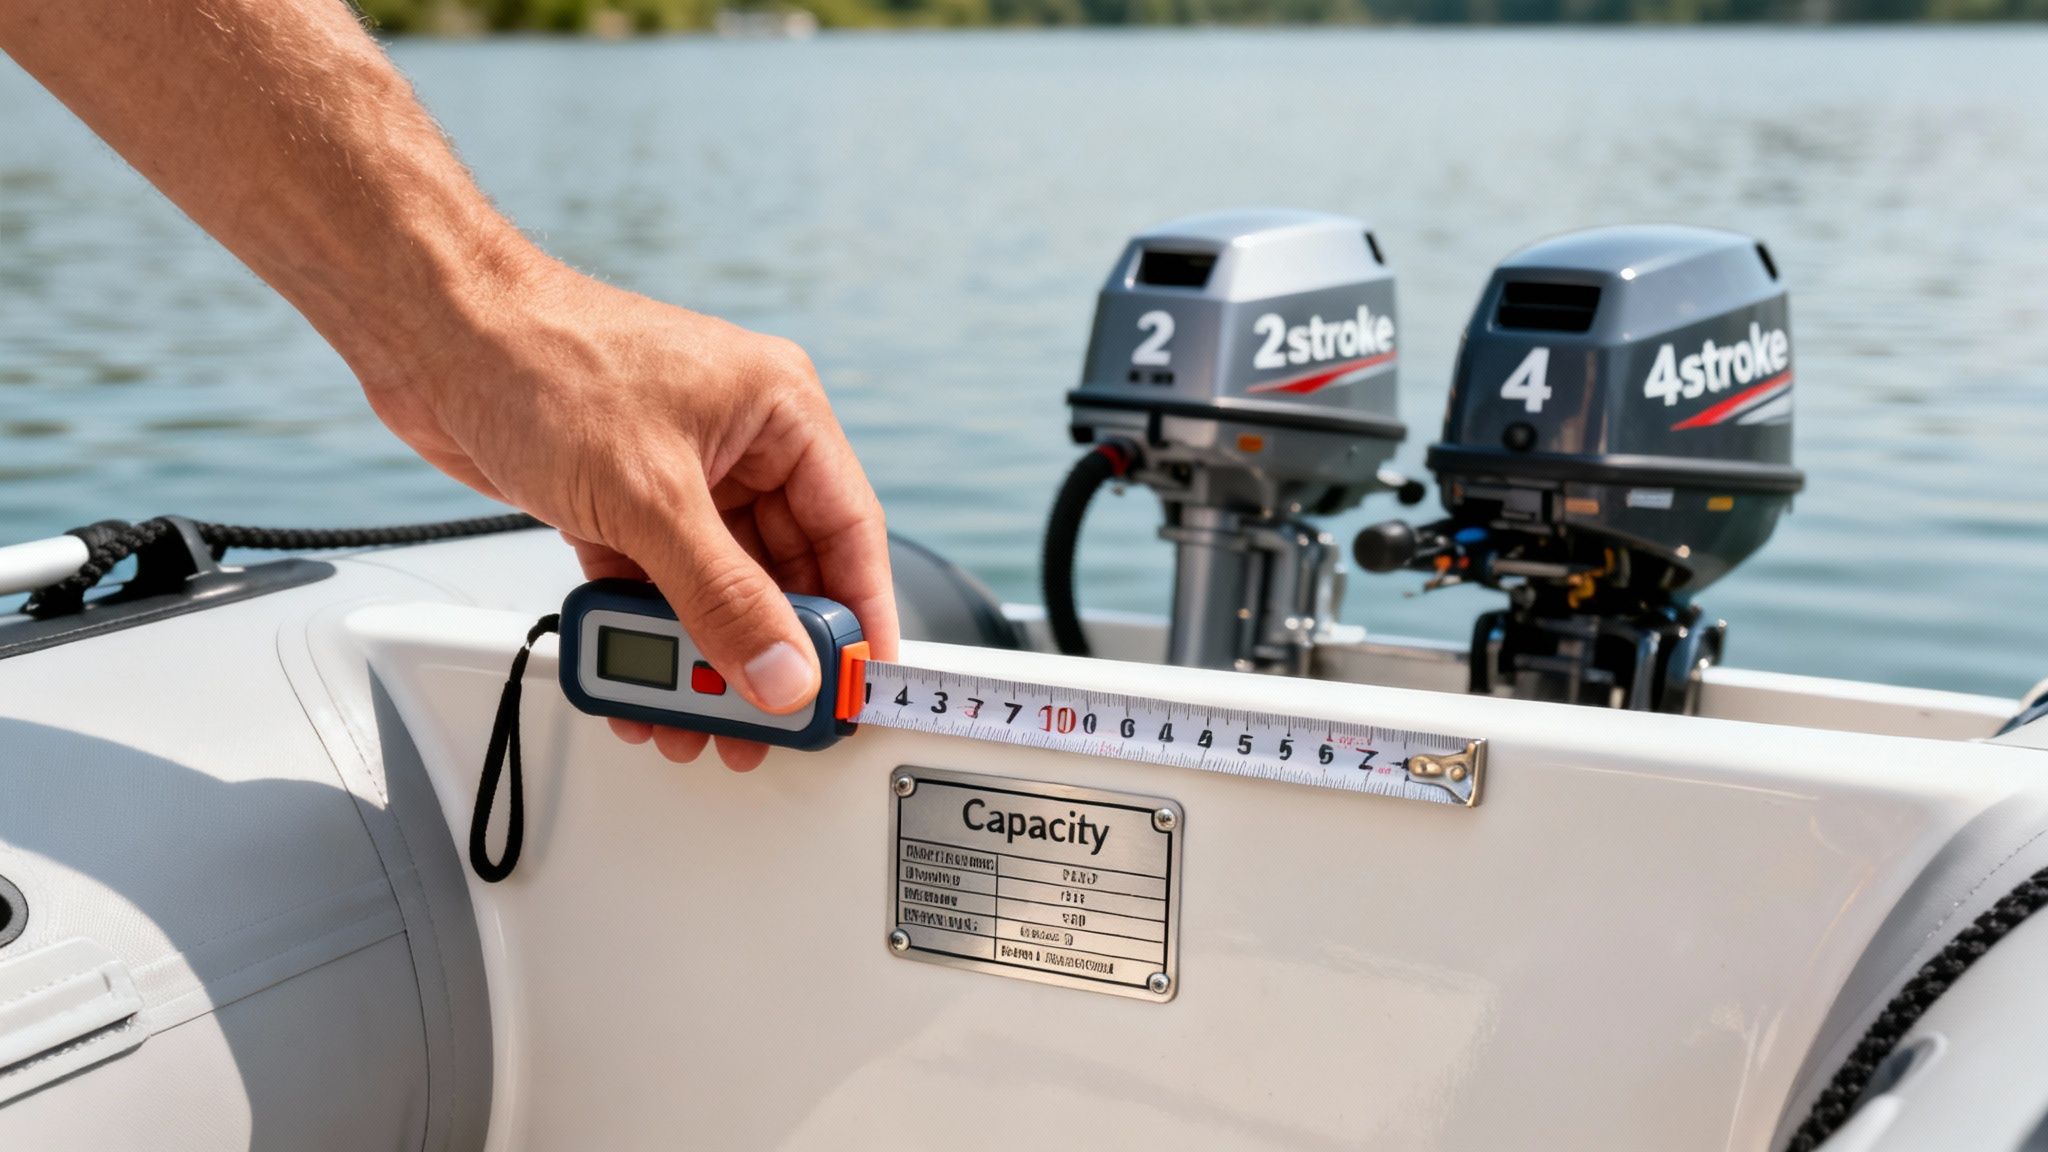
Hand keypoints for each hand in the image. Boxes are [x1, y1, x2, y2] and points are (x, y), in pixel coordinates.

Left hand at [361, 252, 898, 770]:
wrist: (430, 333)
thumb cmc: (540, 358)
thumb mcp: (651, 497)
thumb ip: (724, 597)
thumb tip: (781, 671)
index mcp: (779, 410)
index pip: (849, 530)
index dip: (860, 615)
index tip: (857, 684)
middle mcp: (740, 440)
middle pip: (784, 570)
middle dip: (770, 652)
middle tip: (766, 721)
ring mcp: (680, 471)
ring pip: (715, 585)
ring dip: (701, 653)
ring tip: (690, 715)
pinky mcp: (623, 500)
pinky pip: (654, 583)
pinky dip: (644, 629)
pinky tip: (633, 673)